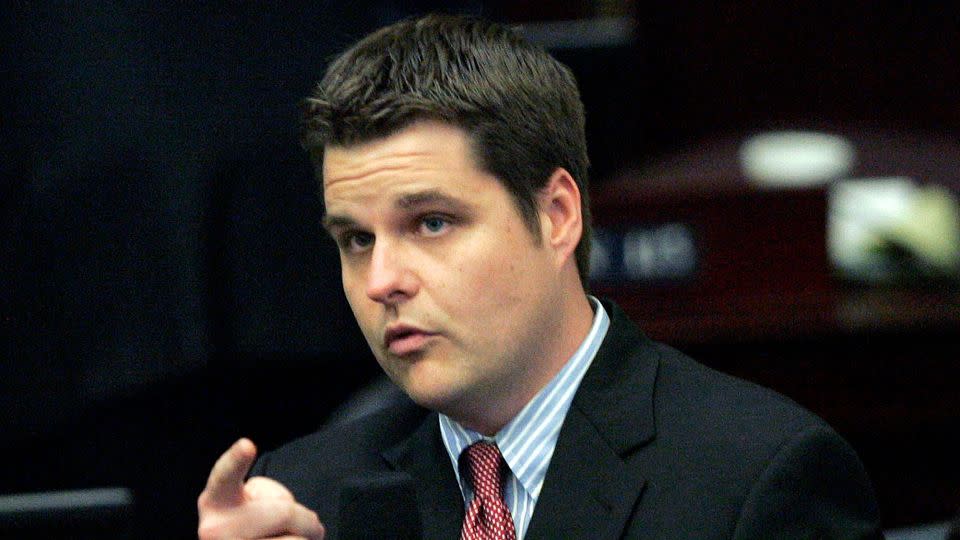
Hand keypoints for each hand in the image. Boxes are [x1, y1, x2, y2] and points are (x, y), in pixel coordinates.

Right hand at [197, 438, 324, 538]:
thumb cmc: (253, 522)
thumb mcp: (252, 502)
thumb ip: (272, 502)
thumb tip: (309, 529)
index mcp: (215, 502)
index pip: (225, 477)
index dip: (235, 459)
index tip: (247, 445)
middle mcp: (215, 531)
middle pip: (284, 513)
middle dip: (306, 519)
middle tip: (305, 525)